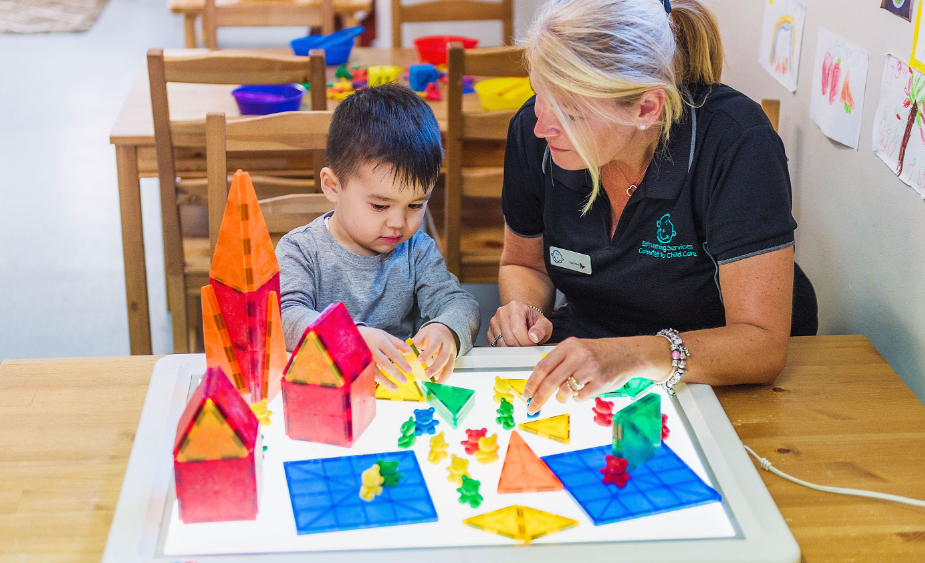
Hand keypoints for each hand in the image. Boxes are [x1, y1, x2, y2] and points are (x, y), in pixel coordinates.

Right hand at [358, 326, 412, 389]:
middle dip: (395, 373)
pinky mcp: (358, 365)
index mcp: (380, 340)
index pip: (393, 353)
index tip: (409, 370)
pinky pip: (367, 375)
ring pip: (375, 372)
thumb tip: (410, 351)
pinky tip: (382, 386)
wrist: (349, 335)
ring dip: (385, 381)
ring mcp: (363, 358)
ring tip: (395, 388)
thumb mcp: (384, 335)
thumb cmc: (371, 336)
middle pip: (385, 363)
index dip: (401, 362)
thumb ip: (398, 343)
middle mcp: (371, 349)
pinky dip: (375, 381)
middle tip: (404, 380)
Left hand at [412, 323, 456, 382]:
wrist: (445, 330)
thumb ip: (415, 342)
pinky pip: (450, 369)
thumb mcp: (423, 334)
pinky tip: (438, 382)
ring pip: (449, 364)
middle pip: (444, 356)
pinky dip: (445, 376)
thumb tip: (405, 352)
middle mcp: (447, 344)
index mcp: (438, 336)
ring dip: (442, 374)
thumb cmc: (432, 333)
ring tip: (434, 382)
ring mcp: (451, 352)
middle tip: (427, 374)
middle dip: (436, 366)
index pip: (434, 345)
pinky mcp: (453, 359)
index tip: (420, 360)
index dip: (428, 353)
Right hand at [487, 301, 552, 346]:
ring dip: (513, 349)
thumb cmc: (533, 320)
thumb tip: (534, 337)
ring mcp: (494, 322)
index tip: (533, 344)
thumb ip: (542, 330)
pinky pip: (496, 346)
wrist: (524, 317)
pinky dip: (505, 349)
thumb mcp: (544, 323)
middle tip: (528, 346)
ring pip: (502, 344)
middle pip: (509, 339)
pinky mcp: (489, 331)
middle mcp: (502, 312)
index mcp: (515, 307)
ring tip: (521, 343)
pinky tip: (513, 344)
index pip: (517, 329)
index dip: (527, 342)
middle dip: (521, 347)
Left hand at [522, 336, 669, 413]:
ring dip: (561, 398)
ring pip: (565, 391)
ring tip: (565, 396)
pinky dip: (578, 398)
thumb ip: (560, 361)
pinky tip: (584, 390)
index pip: (543, 367)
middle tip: (532, 407)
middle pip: (550, 382)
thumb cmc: (600, 353)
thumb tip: (537, 382)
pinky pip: (580, 397)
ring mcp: (591, 369)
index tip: (526, 394)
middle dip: (538, 398)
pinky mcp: (601, 382)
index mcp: (569, 345)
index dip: (532, 383)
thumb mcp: (578, 349)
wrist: (629, 354)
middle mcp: (579, 355)